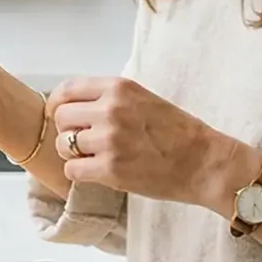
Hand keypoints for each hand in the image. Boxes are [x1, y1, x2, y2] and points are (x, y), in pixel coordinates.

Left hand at [46, 76, 260, 212]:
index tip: (61, 115)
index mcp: (119, 88)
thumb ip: (111, 98)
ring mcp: (110, 139)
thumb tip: (76, 104)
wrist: (203, 162)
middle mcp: (111, 110)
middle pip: (61, 117)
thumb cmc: (178, 132)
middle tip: (84, 142)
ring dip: (74, 154)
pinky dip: (80, 173)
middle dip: (67, 131)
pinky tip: (97, 172)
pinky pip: (72, 170)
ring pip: (63, 145)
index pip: (67, 89)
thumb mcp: (144, 99)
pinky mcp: (111, 169)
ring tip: (94, 157)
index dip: (58, 104)